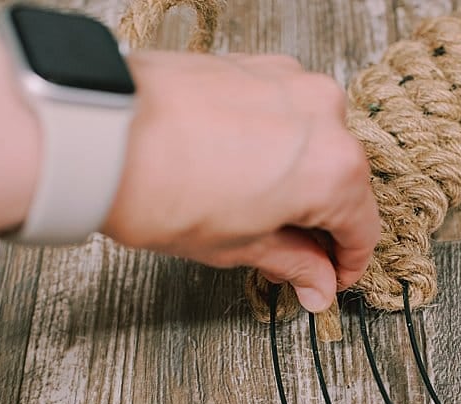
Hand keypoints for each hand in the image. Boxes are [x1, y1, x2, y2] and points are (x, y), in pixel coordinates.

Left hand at [101, 52, 380, 312]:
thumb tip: (317, 281)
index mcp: (333, 168)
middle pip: (343, 180)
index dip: (348, 263)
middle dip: (320, 221)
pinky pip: (284, 112)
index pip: (362, 226)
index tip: (330, 278)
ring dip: (297, 178)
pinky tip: (240, 169)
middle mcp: (324, 114)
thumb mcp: (237, 246)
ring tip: (255, 210)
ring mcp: (290, 81)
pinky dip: (274, 143)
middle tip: (289, 253)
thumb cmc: (159, 189)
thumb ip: (291, 262)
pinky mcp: (256, 64)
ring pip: (315, 142)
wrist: (98, 132)